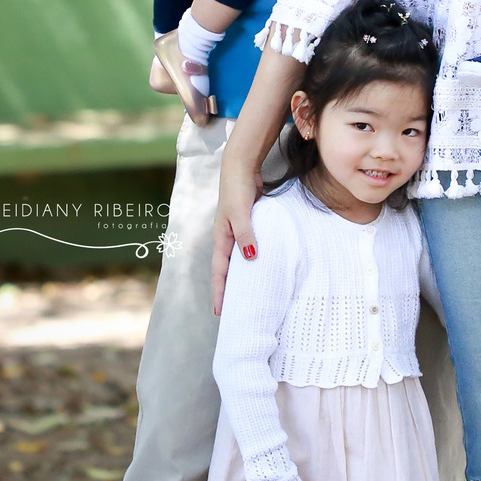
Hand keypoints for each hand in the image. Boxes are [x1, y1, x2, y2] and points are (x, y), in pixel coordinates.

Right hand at [213, 152, 265, 314]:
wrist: (241, 168)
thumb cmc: (237, 189)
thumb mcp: (240, 213)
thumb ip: (245, 234)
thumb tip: (250, 258)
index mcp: (221, 238)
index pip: (219, 272)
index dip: (220, 292)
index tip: (220, 312)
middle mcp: (226, 238)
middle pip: (226, 270)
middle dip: (228, 291)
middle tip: (234, 312)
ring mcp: (237, 232)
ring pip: (238, 261)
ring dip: (241, 277)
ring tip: (248, 296)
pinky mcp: (248, 226)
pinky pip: (249, 248)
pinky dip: (252, 261)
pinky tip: (261, 268)